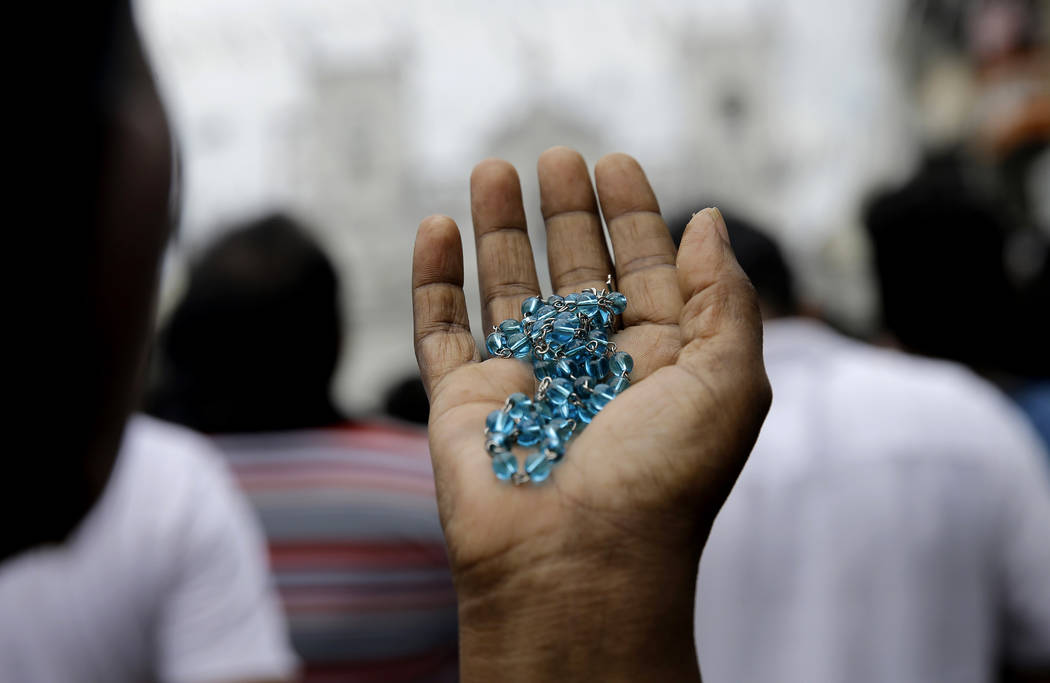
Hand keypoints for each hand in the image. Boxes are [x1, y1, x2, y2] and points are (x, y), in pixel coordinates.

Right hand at [411, 148, 770, 680]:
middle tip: (556, 157)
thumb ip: (723, 294)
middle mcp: (586, 370)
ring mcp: (520, 384)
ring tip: (492, 170)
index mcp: (654, 365)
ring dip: (498, 230)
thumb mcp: (730, 378)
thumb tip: (707, 221)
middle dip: (566, 213)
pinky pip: (439, 331)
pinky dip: (434, 280)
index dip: (632, 217)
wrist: (578, 566)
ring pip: (504, 292)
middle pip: (572, 273)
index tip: (616, 163)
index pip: (641, 273)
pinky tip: (439, 228)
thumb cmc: (663, 478)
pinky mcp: (460, 403)